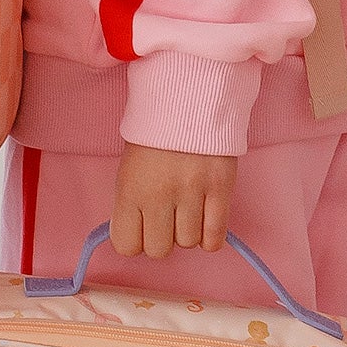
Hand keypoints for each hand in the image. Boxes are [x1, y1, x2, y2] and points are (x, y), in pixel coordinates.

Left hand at [110, 144, 237, 261]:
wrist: (189, 96)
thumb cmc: (155, 132)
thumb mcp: (129, 167)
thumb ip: (130, 204)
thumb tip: (135, 236)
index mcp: (130, 189)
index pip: (126, 246)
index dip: (134, 240)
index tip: (141, 227)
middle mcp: (159, 195)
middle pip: (159, 250)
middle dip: (162, 237)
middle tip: (167, 217)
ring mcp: (192, 193)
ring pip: (189, 243)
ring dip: (188, 232)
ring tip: (189, 209)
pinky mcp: (221, 189)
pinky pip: (215, 236)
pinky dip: (210, 236)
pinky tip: (206, 220)